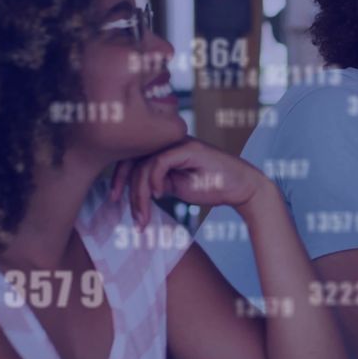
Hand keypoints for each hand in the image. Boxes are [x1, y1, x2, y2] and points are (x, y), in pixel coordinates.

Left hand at [108, 137, 265, 227]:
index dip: (118, 177)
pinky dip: (154, 180)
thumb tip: (135, 191)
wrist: (243, 187)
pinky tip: (160, 195)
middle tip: (124, 209)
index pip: (132, 156)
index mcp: (165, 148)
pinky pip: (159, 162)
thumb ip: (158, 182)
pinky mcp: (189, 149)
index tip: (114, 198)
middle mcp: (170, 142)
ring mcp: (180, 143)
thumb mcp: (178, 186)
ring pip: (143, 163)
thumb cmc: (213, 186)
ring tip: (144, 216)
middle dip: (124, 186)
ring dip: (140, 194)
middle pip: (132, 158)